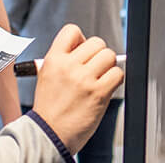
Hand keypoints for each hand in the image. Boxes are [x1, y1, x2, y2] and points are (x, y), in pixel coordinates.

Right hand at [32, 25, 124, 154]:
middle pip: (97, 43)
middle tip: (94, 68)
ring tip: (100, 78)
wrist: (49, 134)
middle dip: (98, 54)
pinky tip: (107, 86)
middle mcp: (69, 66)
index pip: (72, 30)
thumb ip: (62, 59)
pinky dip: (116, 79)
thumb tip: (84, 48)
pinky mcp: (99, 93)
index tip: (83, 50)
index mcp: (53, 59)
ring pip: (109, 56)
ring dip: (109, 66)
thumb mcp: (46, 75)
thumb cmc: (49, 108)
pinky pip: (118, 74)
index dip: (82, 39)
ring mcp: (84, 79)